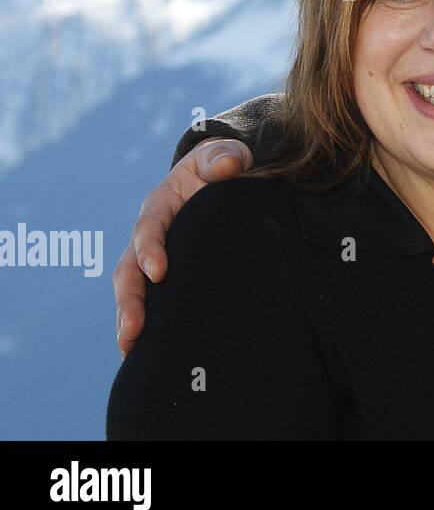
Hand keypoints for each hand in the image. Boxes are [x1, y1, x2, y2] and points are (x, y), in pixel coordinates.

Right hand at [114, 138, 252, 356]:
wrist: (225, 178)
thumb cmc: (224, 166)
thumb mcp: (226, 155)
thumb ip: (225, 156)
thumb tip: (228, 166)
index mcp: (160, 204)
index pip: (149, 227)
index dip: (150, 249)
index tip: (159, 273)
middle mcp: (149, 234)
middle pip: (129, 268)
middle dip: (129, 299)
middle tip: (134, 329)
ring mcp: (154, 257)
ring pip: (132, 290)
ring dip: (128, 319)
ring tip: (131, 349)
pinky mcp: (166, 276)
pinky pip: (151, 302)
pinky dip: (146, 326)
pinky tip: (145, 355)